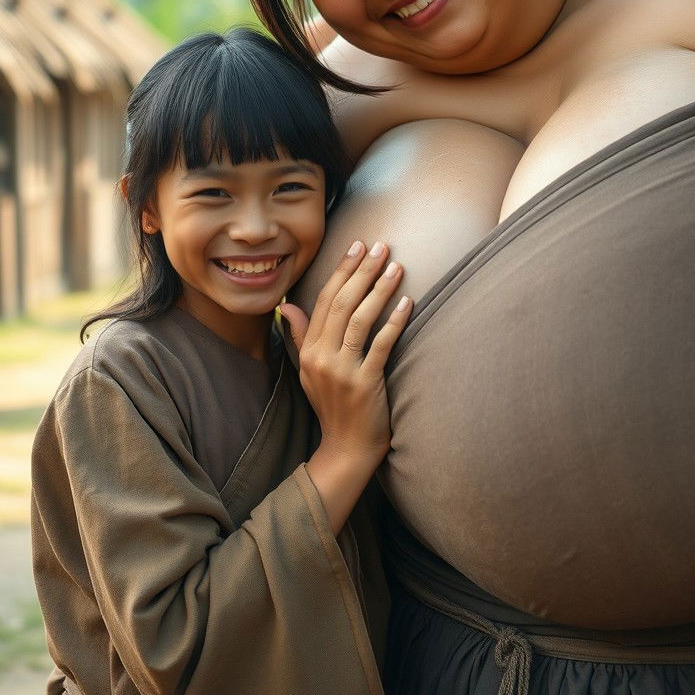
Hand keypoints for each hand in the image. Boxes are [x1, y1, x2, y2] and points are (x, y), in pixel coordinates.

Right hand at [281, 240, 411, 532]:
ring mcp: (341, 371)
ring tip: (395, 265)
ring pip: (360, 319)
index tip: (357, 246)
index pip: (324, 301)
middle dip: (362, 271)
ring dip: (379, 289)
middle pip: (341, 304)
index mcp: (308, 351)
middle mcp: (320, 358)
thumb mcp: (309, 371)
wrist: (346, 449)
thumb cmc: (333, 406)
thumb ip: (300, 337)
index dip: (341, 271)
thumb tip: (286, 307)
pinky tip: (407, 302)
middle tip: (380, 246)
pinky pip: (380, 345)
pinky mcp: (364, 384)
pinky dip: (394, 321)